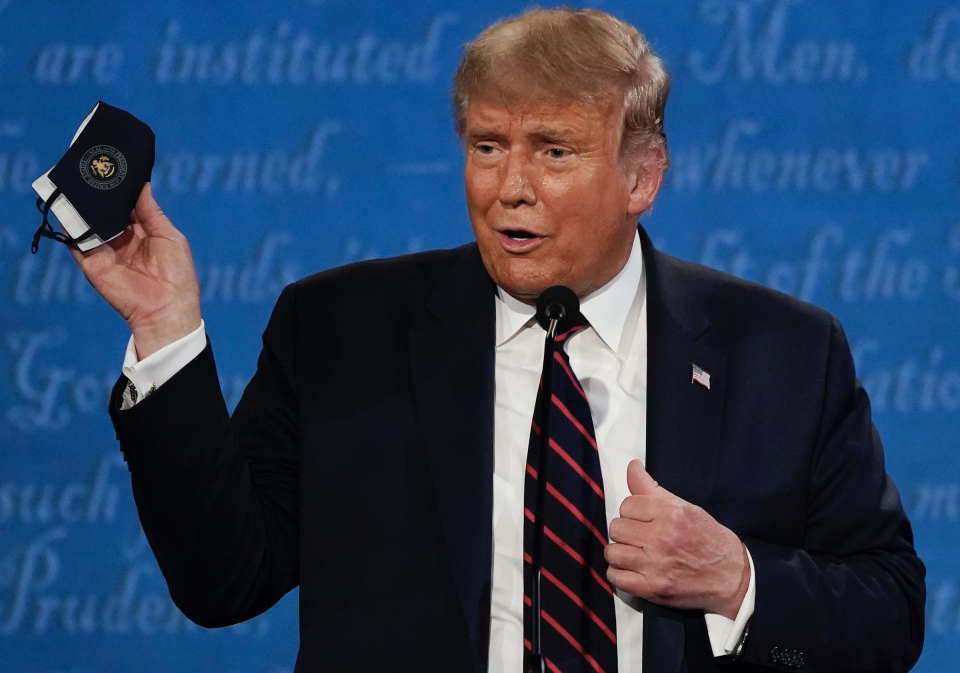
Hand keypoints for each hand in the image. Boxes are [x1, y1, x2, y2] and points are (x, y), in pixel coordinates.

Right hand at [69, 183, 200, 358]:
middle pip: (105, 211)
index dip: (120, 188)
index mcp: (142, 232)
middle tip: (93, 169)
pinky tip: (68, 207)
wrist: (166, 309)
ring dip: (83, 205)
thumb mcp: (169, 237)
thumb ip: (152, 212)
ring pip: (89, 223)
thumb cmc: (177, 275)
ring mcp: (104, 251)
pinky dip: (70, 226)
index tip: (114, 166)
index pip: (125, 205)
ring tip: (79, 182)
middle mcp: (121, 239)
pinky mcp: (91, 263)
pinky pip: (76, 242)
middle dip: (100, 194)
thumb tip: (142, 185)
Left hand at [605, 459, 749, 618]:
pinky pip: (616, 577)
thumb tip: (633, 466)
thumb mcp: (685, 507)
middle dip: (625, 531)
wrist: (731, 576)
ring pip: (612, 552)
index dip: (633, 512)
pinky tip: (632, 569)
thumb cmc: (708, 539)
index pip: (627, 505)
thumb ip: (653, 488)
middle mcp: (662, 538)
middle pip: (617, 528)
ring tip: (634, 553)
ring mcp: (656, 565)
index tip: (643, 520)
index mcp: (671, 514)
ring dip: (620, 552)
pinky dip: (619, 574)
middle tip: (639, 537)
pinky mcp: (653, 588)